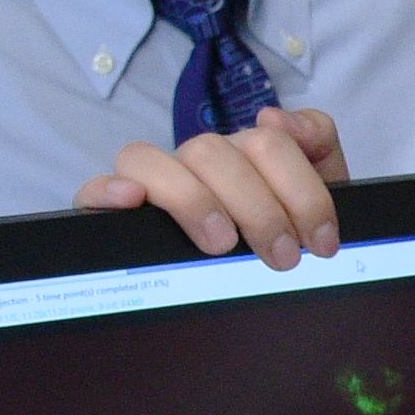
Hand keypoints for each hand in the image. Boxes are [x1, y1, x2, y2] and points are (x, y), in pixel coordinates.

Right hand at [79, 104, 350, 264]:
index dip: (302, 191)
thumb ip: (317, 144)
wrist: (258, 296)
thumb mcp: (318, 196)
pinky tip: (131, 201)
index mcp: (244, 154)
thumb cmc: (285, 241)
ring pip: (150, 159)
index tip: (322, 242)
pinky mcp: (112, 212)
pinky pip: (92, 188)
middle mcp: (196, 164)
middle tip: (282, 257)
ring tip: (222, 243)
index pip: (267, 142)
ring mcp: (153, 184)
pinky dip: (108, 189)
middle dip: (257, 207)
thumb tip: (274, 118)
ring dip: (191, 199)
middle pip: (212, 151)